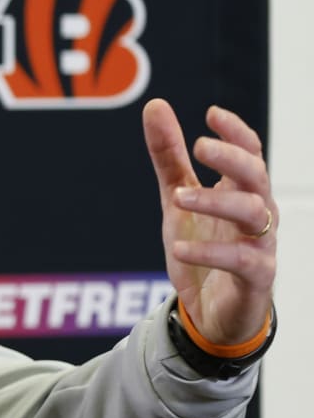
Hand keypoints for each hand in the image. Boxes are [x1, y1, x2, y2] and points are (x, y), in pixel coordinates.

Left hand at [142, 98, 275, 345]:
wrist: (212, 312)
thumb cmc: (202, 247)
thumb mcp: (176, 198)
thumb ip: (168, 157)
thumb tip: (155, 105)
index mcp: (241, 190)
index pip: (249, 153)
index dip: (235, 132)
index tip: (211, 114)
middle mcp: (258, 213)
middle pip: (257, 176)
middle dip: (232, 158)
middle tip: (199, 145)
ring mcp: (261, 244)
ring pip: (255, 213)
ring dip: (217, 201)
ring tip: (178, 198)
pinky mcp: (256, 277)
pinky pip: (242, 260)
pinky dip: (211, 252)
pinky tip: (179, 247)